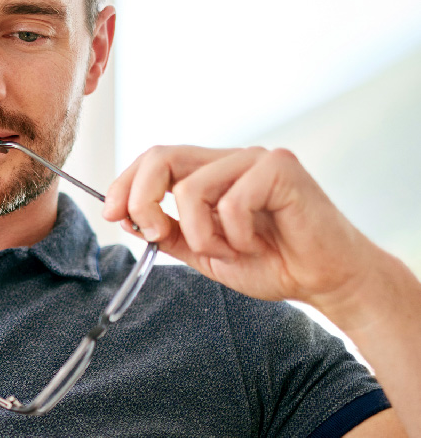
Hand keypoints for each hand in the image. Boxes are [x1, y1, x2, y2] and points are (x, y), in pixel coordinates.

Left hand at [102, 145, 377, 312]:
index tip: (111, 214)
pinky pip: (230, 202)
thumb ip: (169, 232)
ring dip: (199, 233)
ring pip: (191, 188)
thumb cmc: (273, 263)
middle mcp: (231, 159)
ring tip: (230, 249)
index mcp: (212, 172)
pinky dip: (234, 234)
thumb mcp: (204, 252)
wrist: (326, 280)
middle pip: (162, 157)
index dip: (124, 183)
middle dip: (141, 198)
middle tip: (150, 231)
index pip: (156, 160)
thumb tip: (128, 217)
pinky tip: (258, 242)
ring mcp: (257, 160)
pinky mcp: (281, 169)